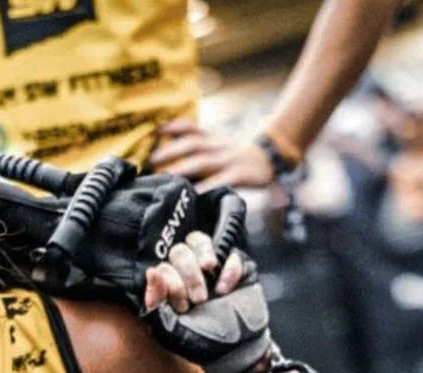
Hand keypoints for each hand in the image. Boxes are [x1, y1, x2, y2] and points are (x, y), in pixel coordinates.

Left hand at [142, 232, 270, 372]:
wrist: (237, 351)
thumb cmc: (203, 343)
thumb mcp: (172, 332)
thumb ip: (156, 305)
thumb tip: (151, 272)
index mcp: (169, 288)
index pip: (162, 267)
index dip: (170, 282)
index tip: (183, 307)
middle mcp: (187, 274)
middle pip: (178, 251)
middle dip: (188, 275)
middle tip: (199, 300)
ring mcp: (212, 269)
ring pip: (198, 240)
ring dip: (202, 259)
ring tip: (211, 283)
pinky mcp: (236, 267)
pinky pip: (231, 253)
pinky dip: (229, 270)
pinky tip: (226, 291)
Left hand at [150, 119, 276, 190]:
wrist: (270, 158)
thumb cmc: (238, 156)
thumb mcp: (218, 145)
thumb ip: (198, 145)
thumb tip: (170, 148)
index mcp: (212, 139)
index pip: (190, 128)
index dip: (171, 127)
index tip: (153, 132)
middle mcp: (218, 146)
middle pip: (192, 144)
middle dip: (171, 151)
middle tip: (151, 161)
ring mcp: (228, 160)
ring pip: (203, 161)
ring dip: (183, 168)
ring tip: (166, 176)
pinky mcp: (239, 175)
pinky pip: (220, 181)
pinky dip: (206, 188)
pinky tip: (194, 195)